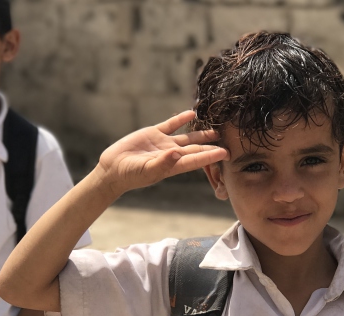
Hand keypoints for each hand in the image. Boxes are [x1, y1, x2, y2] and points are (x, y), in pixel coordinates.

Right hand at [95, 110, 226, 195]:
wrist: (113, 168)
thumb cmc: (130, 174)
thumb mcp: (146, 170)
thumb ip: (162, 163)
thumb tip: (176, 153)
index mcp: (173, 165)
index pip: (196, 160)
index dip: (211, 156)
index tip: (226, 154)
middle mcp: (172, 155)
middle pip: (196, 149)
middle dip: (212, 147)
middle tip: (230, 143)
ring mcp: (163, 144)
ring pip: (187, 137)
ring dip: (201, 134)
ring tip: (216, 130)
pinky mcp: (153, 134)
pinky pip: (171, 125)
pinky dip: (181, 119)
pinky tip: (192, 113)